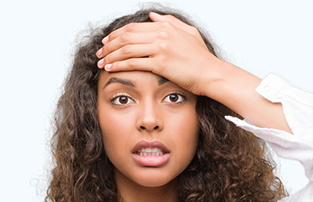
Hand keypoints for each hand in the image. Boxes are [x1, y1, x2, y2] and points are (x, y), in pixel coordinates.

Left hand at [96, 12, 222, 96]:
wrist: (211, 74)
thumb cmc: (202, 58)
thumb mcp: (189, 33)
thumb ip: (170, 22)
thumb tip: (153, 16)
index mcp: (166, 27)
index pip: (134, 27)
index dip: (117, 34)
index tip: (108, 41)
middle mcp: (162, 35)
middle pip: (127, 36)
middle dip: (110, 44)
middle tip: (100, 52)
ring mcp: (161, 49)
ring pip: (127, 48)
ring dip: (111, 55)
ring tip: (102, 62)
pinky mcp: (161, 64)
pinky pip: (133, 62)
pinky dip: (119, 65)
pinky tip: (111, 69)